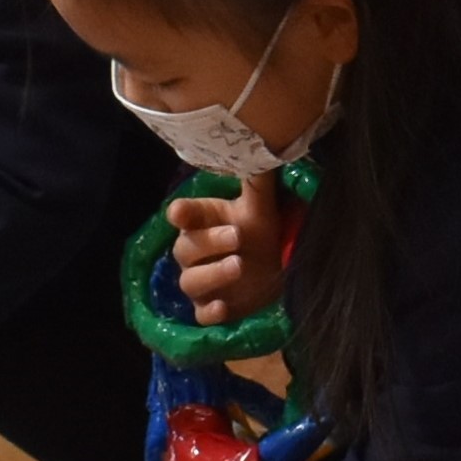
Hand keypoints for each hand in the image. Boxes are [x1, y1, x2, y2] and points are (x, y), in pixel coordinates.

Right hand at [167, 185, 285, 326]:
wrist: (280, 268)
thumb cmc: (263, 231)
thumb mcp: (262, 206)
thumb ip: (257, 180)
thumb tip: (260, 146)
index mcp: (203, 222)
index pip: (183, 215)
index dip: (181, 214)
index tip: (180, 212)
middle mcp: (195, 252)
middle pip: (186, 249)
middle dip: (209, 242)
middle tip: (237, 236)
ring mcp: (201, 282)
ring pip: (190, 281)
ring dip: (211, 274)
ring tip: (239, 266)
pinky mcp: (210, 309)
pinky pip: (201, 315)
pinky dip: (209, 312)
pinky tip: (223, 307)